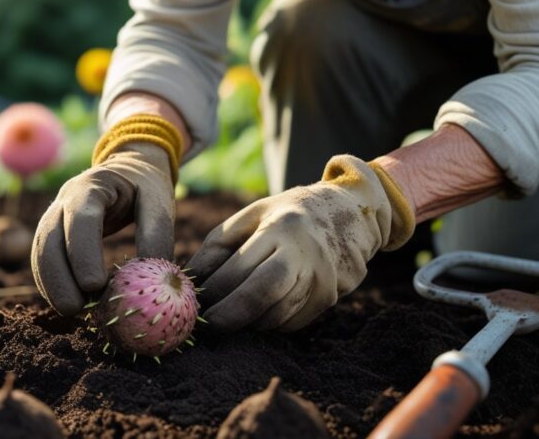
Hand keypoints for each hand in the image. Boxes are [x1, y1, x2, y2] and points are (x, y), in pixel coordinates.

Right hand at [32, 142, 175, 315]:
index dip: (83, 253)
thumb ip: (157, 233)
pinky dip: (50, 283)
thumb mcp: (158, 200)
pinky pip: (43, 260)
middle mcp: (64, 199)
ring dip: (52, 284)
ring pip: (40, 251)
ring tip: (73, 312)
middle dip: (58, 277)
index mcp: (91, 186)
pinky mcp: (52, 233)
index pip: (80, 218)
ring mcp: (53, 215)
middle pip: (50, 238)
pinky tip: (65, 304)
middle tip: (76, 309)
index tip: (95, 286)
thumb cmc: (145, 186)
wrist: (127, 171)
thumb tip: (157, 276)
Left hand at [187, 155, 413, 331]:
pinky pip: (290, 323)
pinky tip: (257, 313)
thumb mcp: (251, 215)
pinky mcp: (329, 299)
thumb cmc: (287, 215)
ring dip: (247, 321)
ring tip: (228, 316)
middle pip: (261, 296)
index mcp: (281, 227)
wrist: (349, 215)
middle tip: (207, 323)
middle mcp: (306, 254)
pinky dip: (268, 323)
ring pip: (275, 316)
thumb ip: (217, 244)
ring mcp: (322, 279)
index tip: (193, 301)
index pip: (240, 268)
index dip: (213, 290)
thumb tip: (190, 279)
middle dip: (229, 315)